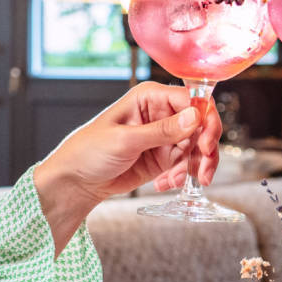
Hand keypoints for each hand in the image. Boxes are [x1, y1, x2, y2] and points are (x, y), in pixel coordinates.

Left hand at [30, 82, 206, 244]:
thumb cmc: (89, 151)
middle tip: (203, 171)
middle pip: (200, 125)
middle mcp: (161, 114)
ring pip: (197, 147)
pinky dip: (182, 176)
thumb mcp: (126, 140)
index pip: (192, 100)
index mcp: (150, 97)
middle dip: (205, 149)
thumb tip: (195, 117)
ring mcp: (164, 137)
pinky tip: (165, 184)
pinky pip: (186, 165)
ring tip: (177, 181)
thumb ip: (163, 130)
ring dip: (194, 167)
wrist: (75, 181)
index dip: (205, 121)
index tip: (206, 144)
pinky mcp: (164, 158)